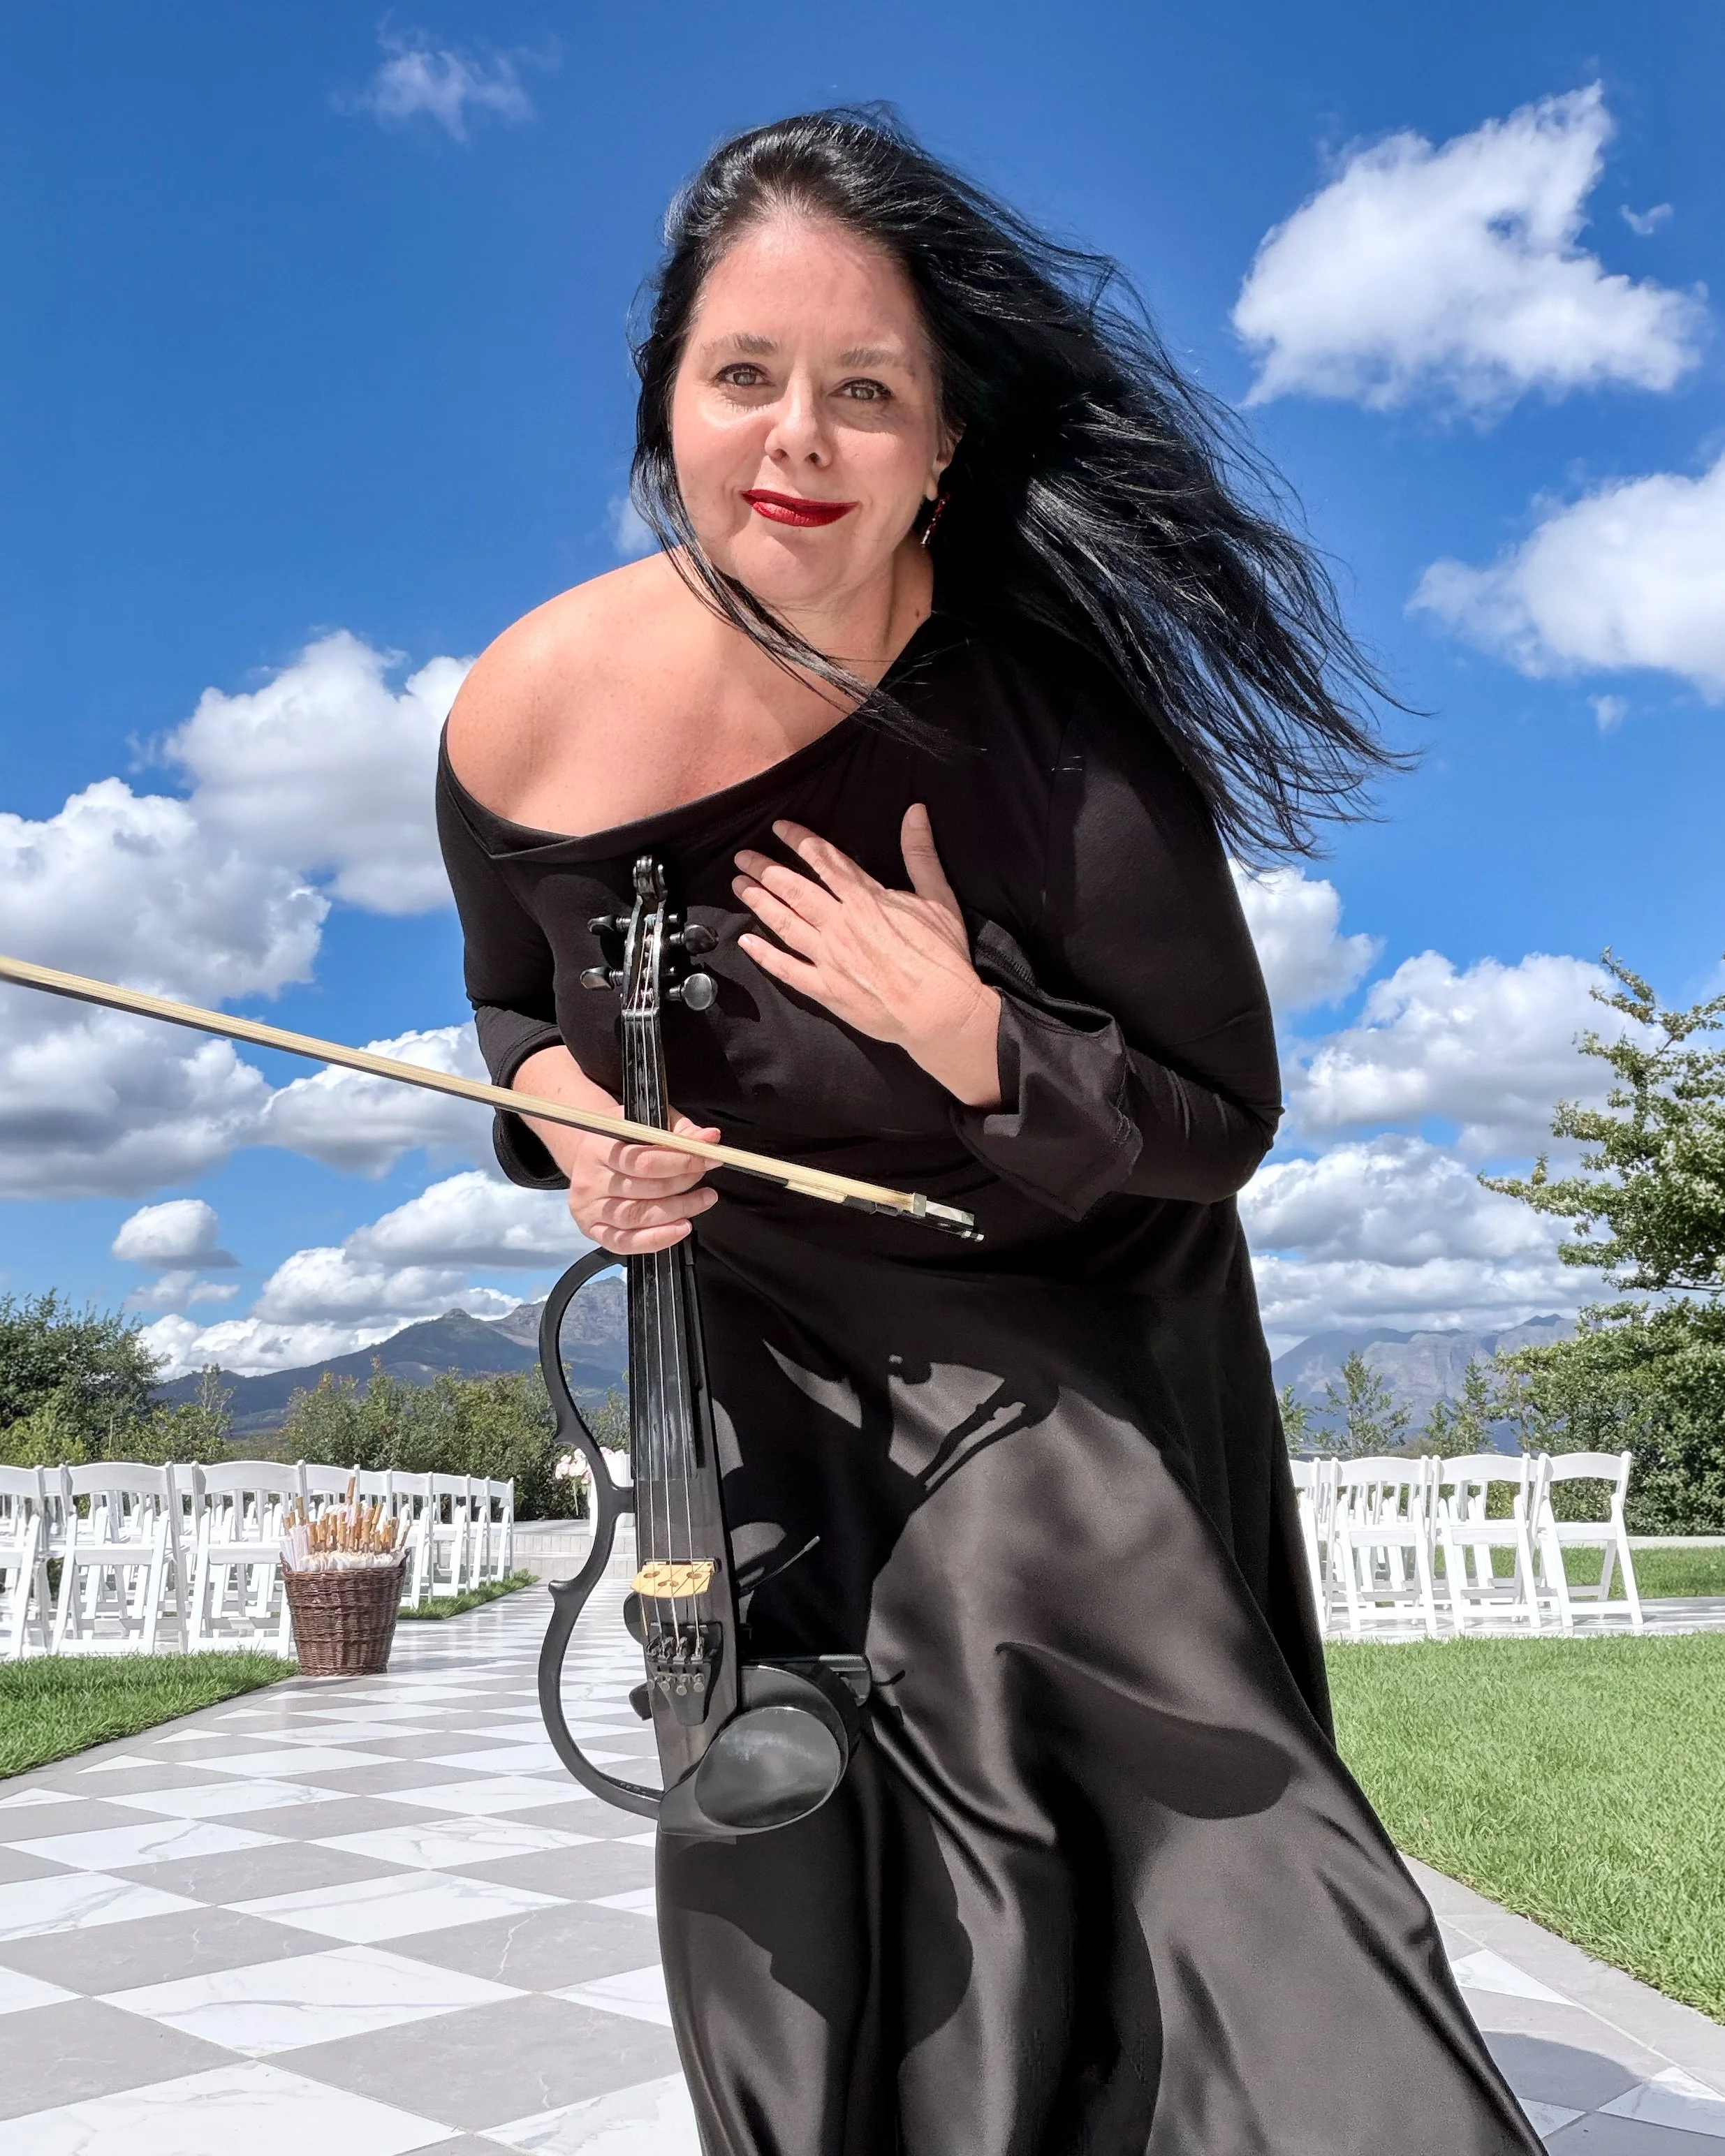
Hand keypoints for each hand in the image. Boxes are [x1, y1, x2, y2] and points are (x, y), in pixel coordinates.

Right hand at [512, 1046, 717, 1254]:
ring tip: (702, 1202)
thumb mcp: (648, 1122)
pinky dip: (656, 1239)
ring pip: (638, 1218)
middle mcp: (590, 1180)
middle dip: (684, 1186)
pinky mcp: (593, 1230)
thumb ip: (680, 1131)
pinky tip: (680, 1229)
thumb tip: (710, 1138)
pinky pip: (625, 1243)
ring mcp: (589, 1208)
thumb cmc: (623, 1138)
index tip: (711, 1159)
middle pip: (645, 1190)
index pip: (645, 1161)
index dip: (683, 1162)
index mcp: (599, 1148)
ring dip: (678, 1212)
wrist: (588, 1154)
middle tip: (708, 1183)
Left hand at [733, 806, 1001, 1108]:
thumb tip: (915, 811)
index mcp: (866, 899)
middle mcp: (840, 924)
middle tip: (743, 856)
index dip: (799, 841)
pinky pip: (787, 970)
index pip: (825, 861)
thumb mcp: (938, 898)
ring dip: (759, 902)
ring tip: (738, 886)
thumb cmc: (942, 955)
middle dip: (766, 870)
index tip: (778, 828)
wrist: (940, 1011)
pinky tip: (746, 942)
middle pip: (794, 889)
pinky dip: (764, 956)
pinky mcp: (826, 990)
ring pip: (785, 923)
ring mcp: (829, 958)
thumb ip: (921, 854)